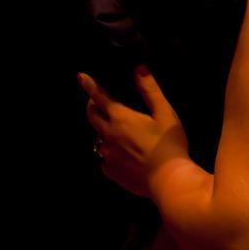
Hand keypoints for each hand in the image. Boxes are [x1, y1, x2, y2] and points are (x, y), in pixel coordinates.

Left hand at [78, 66, 189, 198]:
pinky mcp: (112, 172)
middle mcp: (109, 135)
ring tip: (114, 131)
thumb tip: (139, 68)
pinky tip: (122, 156)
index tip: (80, 77)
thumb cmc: (168, 143)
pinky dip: (110, 154)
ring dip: (103, 131)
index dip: (89, 85)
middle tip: (96, 101)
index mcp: (120, 117)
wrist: (168, 180)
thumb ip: (150, 90)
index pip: (100, 97)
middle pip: (92, 116)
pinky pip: (105, 160)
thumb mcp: (164, 112)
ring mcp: (108, 155)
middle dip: (91, 106)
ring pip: (98, 138)